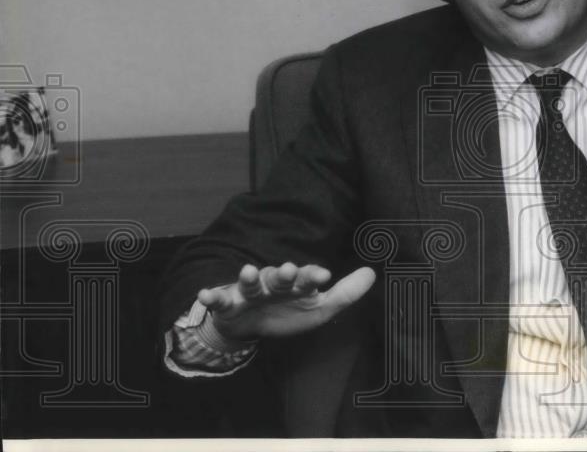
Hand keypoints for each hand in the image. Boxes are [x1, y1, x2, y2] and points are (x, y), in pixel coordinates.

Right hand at [197, 262, 375, 340]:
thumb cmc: (289, 312)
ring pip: (250, 283)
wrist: (251, 325)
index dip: (313, 276)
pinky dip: (212, 296)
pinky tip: (206, 295)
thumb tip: (372, 273)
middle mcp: (273, 284)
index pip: (306, 278)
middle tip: (288, 269)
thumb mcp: (320, 308)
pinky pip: (219, 300)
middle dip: (282, 273)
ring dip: (248, 277)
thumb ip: (345, 294)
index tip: (323, 275)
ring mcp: (250, 293)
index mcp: (296, 284)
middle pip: (278, 277)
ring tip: (248, 272)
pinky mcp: (228, 304)